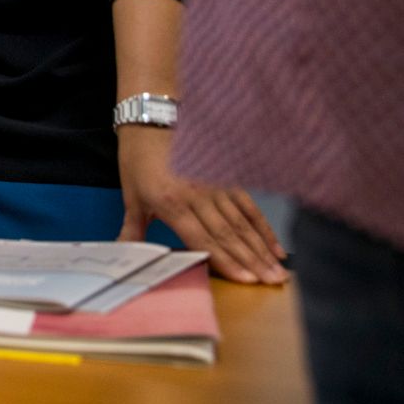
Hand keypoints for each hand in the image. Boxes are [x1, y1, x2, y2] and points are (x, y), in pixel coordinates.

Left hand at [117, 126, 286, 283]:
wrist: (152, 119)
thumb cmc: (138, 158)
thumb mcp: (130, 195)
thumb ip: (133, 229)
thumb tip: (124, 255)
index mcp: (171, 202)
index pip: (203, 238)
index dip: (227, 262)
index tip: (247, 281)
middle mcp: (197, 195)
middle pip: (230, 234)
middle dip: (253, 262)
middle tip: (275, 284)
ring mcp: (215, 186)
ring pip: (244, 223)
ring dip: (263, 249)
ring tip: (279, 273)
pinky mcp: (226, 177)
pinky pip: (249, 206)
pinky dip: (264, 227)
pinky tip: (276, 247)